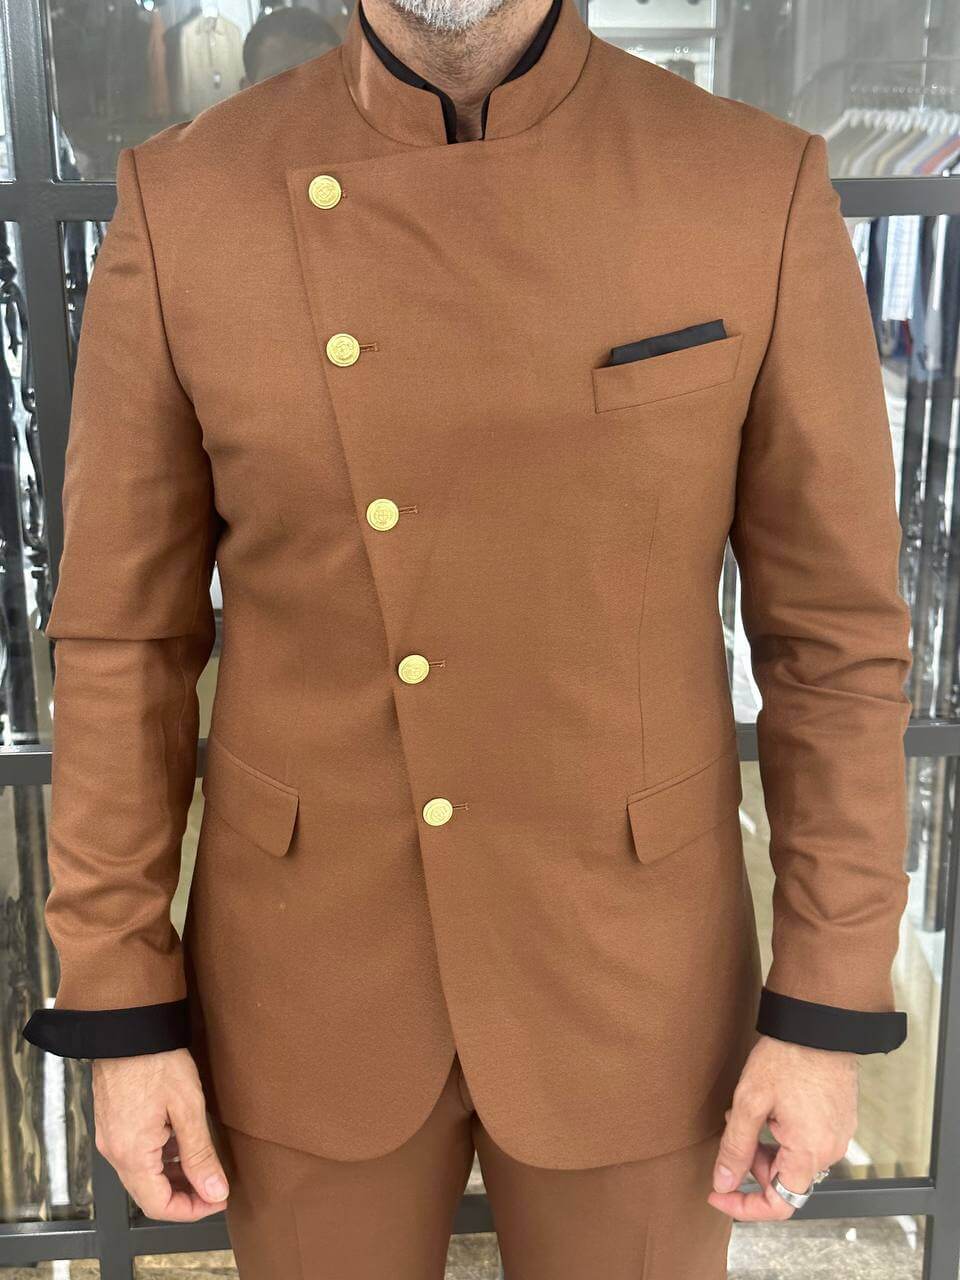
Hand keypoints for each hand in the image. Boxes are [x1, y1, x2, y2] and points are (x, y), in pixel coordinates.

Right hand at [92, 1048, 228, 1220]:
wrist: (128, 1026)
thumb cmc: (157, 1061)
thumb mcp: (188, 1108)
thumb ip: (201, 1155)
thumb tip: (216, 1192)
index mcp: (131, 1154)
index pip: (158, 1206)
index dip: (191, 1210)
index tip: (218, 1199)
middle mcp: (115, 1152)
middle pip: (149, 1194)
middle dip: (184, 1195)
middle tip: (216, 1185)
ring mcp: (111, 1138)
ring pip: (143, 1175)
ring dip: (173, 1177)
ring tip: (204, 1165)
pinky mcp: (113, 1124)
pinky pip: (136, 1154)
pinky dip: (160, 1158)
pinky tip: (182, 1144)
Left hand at [707, 1034, 857, 1219]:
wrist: (819, 1024)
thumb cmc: (787, 1057)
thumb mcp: (750, 1102)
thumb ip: (736, 1147)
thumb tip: (723, 1183)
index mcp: (810, 1153)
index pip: (780, 1204)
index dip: (744, 1205)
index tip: (719, 1194)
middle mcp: (830, 1151)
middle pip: (785, 1180)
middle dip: (753, 1163)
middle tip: (732, 1130)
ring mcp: (838, 1134)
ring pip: (794, 1159)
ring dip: (766, 1146)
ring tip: (748, 1111)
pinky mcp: (839, 1119)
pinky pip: (807, 1141)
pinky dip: (783, 1133)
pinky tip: (769, 1106)